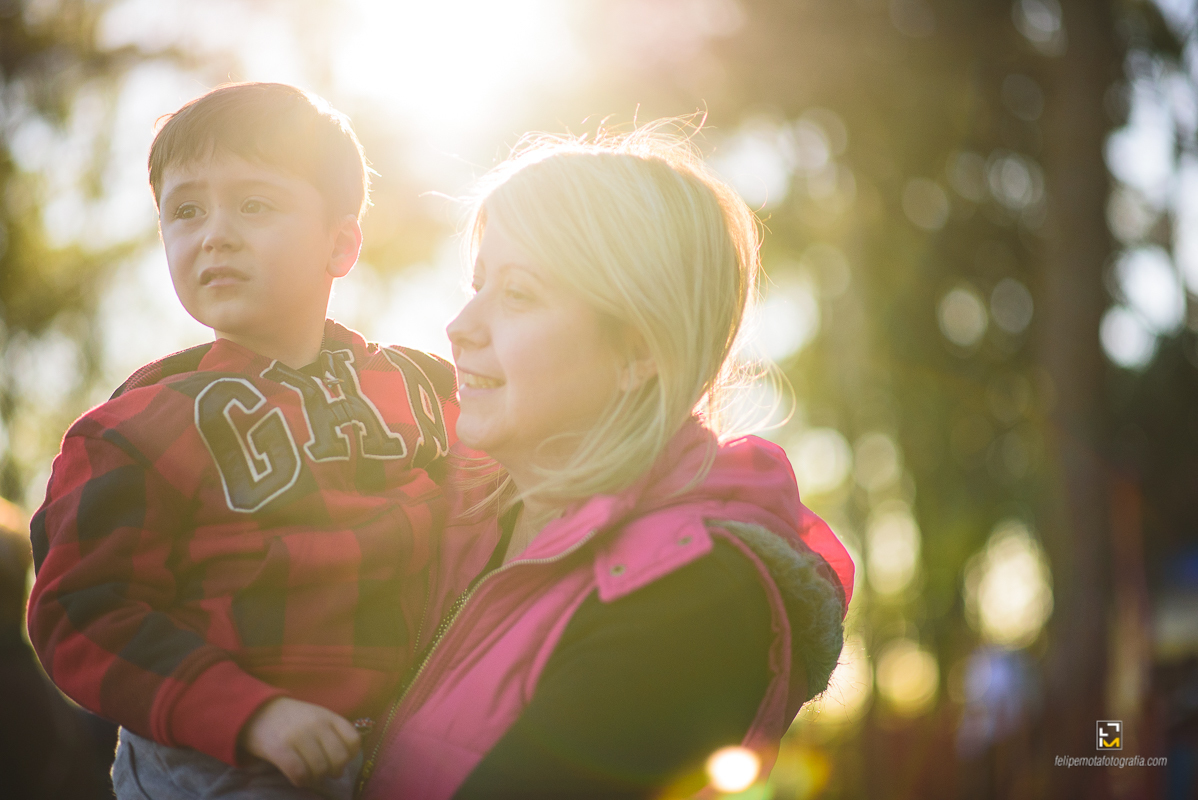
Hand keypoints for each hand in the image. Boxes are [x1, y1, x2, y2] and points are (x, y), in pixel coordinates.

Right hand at [239, 697, 361, 787]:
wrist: (256, 711)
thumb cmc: (291, 719)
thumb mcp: (317, 716)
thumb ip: (333, 734)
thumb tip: (342, 766)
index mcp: (328, 716)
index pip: (353, 741)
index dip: (350, 756)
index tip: (339, 759)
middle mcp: (316, 725)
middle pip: (339, 759)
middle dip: (334, 771)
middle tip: (324, 771)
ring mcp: (298, 736)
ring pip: (320, 770)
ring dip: (316, 778)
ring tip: (308, 774)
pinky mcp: (280, 749)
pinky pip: (299, 774)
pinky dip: (301, 781)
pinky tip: (297, 777)